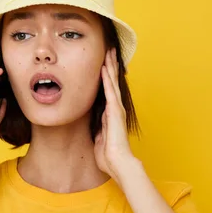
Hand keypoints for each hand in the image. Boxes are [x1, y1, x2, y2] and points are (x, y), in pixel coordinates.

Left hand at [93, 48, 135, 181]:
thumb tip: (93, 128)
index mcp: (111, 114)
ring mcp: (116, 109)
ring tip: (108, 51)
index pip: (108, 91)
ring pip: (112, 82)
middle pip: (112, 82)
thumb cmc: (109, 156)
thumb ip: (98, 130)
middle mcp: (115, 109)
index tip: (104, 64)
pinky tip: (104, 67)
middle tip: (109, 49)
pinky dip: (106, 78)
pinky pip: (109, 91)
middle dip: (110, 66)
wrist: (118, 163)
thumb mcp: (99, 139)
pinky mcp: (114, 111)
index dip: (106, 77)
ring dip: (110, 66)